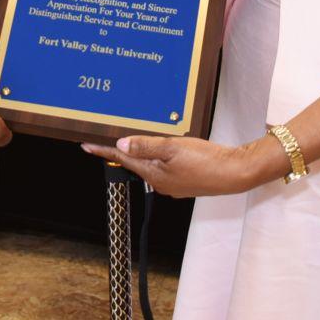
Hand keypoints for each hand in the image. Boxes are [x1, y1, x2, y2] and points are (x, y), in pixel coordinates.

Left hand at [81, 135, 275, 197]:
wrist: (234, 172)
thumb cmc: (205, 160)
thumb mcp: (172, 148)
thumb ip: (145, 146)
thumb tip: (121, 144)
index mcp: (153, 175)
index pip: (122, 159)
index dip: (103, 151)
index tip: (86, 145)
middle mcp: (160, 182)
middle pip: (134, 163)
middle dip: (122, 150)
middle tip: (107, 136)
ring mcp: (173, 183)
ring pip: (150, 164)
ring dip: (141, 151)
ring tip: (132, 137)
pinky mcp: (185, 180)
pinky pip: (164, 166)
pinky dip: (158, 155)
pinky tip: (162, 146)